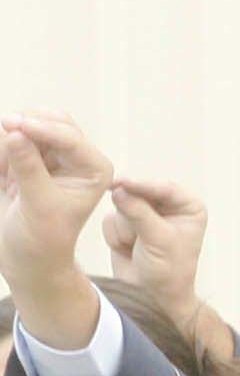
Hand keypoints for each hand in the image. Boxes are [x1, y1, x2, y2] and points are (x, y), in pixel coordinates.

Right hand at [0, 113, 112, 346]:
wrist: (28, 255)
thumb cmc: (43, 238)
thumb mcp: (38, 206)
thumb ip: (29, 169)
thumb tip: (16, 133)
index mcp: (94, 169)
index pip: (70, 138)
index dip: (41, 129)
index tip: (15, 127)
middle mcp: (78, 157)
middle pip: (50, 121)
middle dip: (26, 126)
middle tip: (4, 133)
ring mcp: (53, 154)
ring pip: (28, 124)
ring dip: (11, 135)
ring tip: (6, 173)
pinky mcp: (29, 155)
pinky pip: (11, 136)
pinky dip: (3, 145)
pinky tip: (3, 173)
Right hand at [103, 176, 208, 322]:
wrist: (151, 297)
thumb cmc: (168, 272)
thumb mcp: (159, 241)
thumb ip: (139, 213)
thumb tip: (119, 190)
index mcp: (189, 207)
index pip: (164, 188)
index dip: (143, 185)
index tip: (122, 183)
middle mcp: (168, 206)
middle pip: (138, 191)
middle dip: (131, 209)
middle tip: (128, 226)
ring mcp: (145, 213)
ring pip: (121, 205)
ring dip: (125, 228)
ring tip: (137, 247)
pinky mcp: (125, 223)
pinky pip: (110, 220)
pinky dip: (115, 235)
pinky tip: (127, 249)